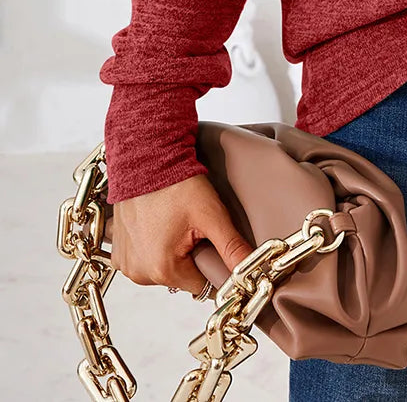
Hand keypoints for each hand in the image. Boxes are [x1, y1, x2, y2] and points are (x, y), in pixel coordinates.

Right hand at [108, 172, 254, 296]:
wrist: (146, 157)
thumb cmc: (177, 183)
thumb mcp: (212, 215)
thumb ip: (232, 248)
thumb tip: (253, 273)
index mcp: (162, 270)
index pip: (201, 284)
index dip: (212, 264)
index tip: (211, 242)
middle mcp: (139, 273)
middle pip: (181, 277)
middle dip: (191, 256)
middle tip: (192, 227)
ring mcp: (125, 263)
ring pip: (163, 268)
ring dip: (171, 252)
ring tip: (174, 222)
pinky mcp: (118, 251)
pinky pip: (143, 259)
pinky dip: (153, 246)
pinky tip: (158, 224)